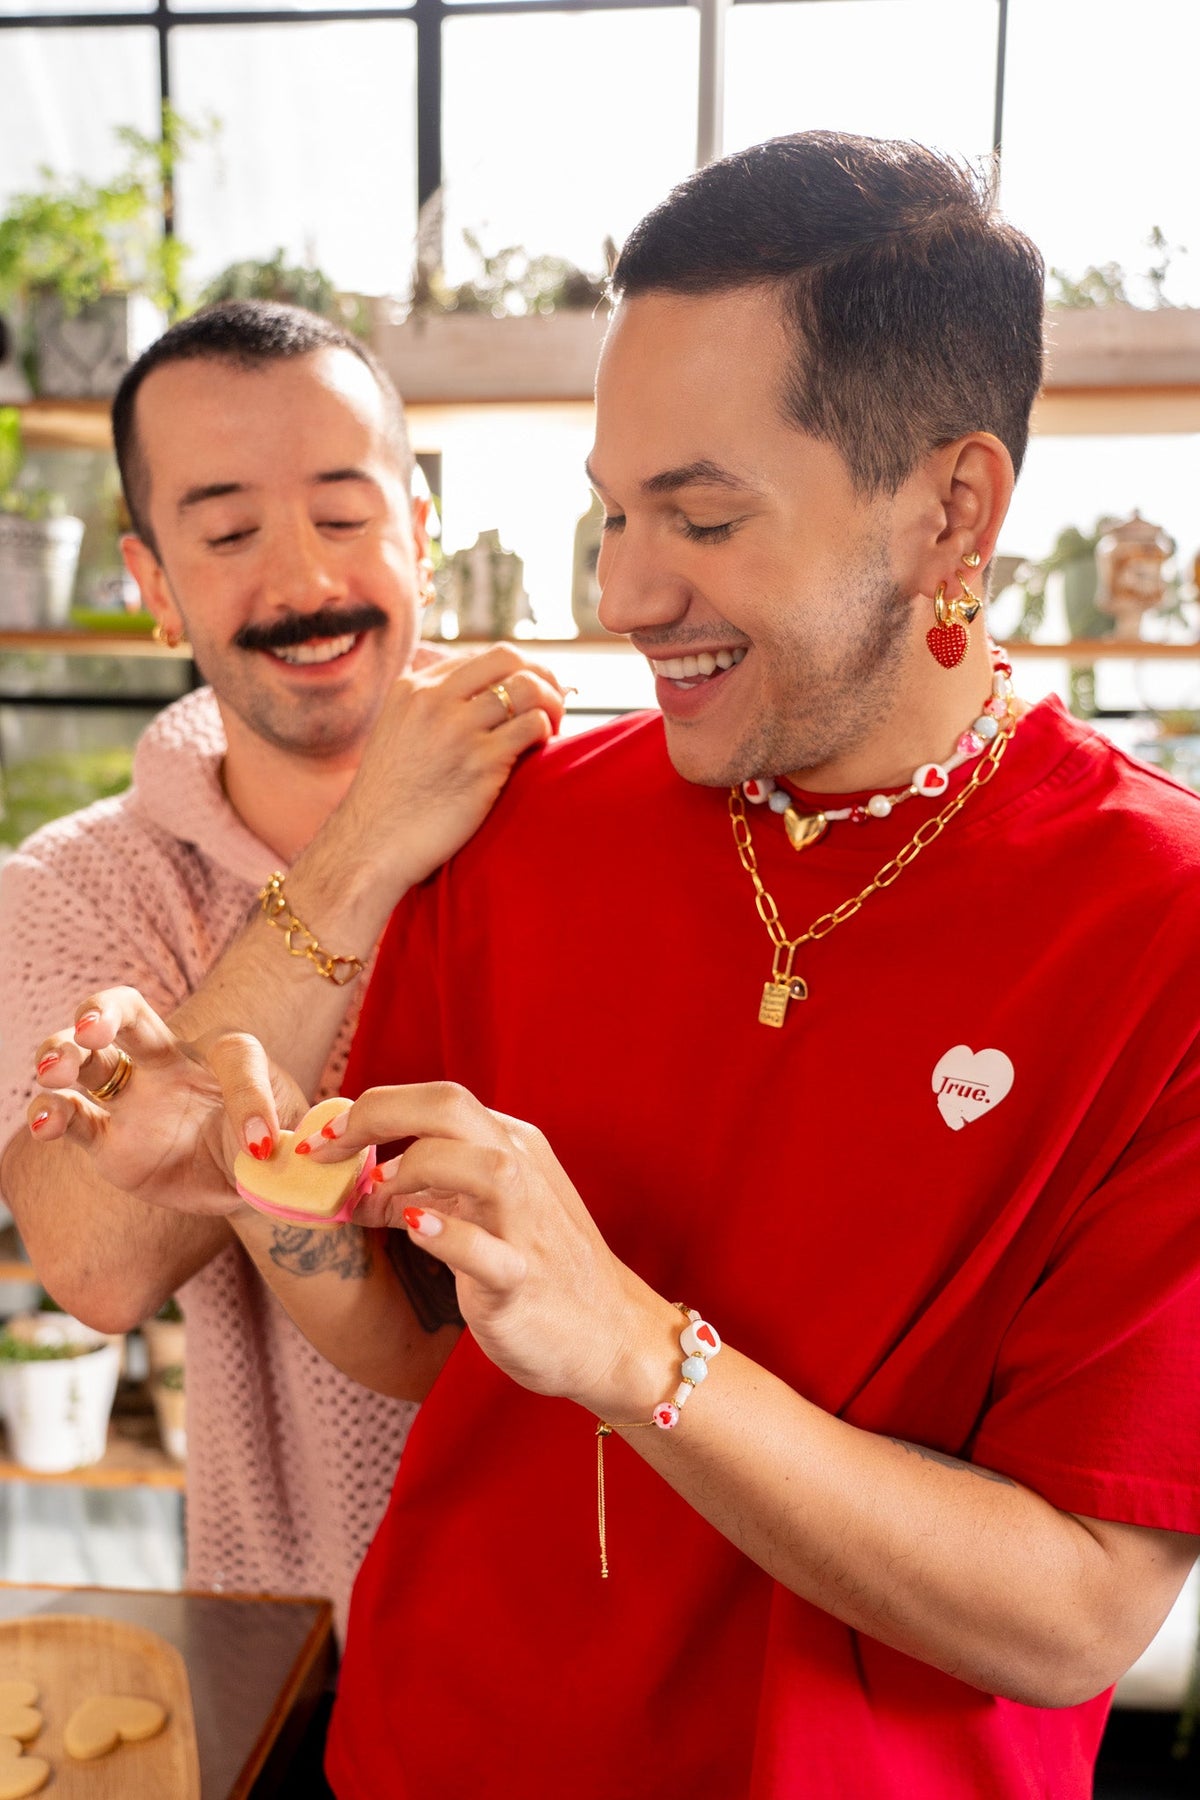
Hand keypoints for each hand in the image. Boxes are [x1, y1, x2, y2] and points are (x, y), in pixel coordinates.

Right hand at [28, 986, 306, 1217]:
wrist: (254, 1187)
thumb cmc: (276, 1141)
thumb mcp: (290, 1123)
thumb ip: (268, 1119)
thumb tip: (257, 1142)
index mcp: (221, 1052)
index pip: (228, 1049)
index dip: (247, 1095)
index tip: (262, 1143)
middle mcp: (170, 1064)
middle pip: (124, 1013)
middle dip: (100, 1011)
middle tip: (92, 1029)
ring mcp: (136, 1101)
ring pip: (87, 1060)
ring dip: (62, 1054)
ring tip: (54, 1071)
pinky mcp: (112, 1142)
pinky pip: (75, 1119)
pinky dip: (53, 1115)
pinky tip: (45, 1120)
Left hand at [295, 1082, 679, 1415]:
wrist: (609, 1335)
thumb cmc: (539, 1267)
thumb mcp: (485, 1211)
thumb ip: (428, 1188)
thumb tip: (356, 1180)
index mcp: (510, 1145)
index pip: (436, 1099)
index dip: (370, 1109)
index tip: (324, 1139)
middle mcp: (522, 1170)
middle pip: (451, 1107)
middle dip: (377, 1115)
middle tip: (327, 1151)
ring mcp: (526, 1224)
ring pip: (480, 1164)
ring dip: (414, 1169)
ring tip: (377, 1199)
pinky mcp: (523, 1279)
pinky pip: (486, 1250)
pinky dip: (447, 1235)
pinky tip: (416, 1230)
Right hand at [337, 643, 567, 894]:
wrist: (372, 843)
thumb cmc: (390, 799)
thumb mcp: (395, 732)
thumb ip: (427, 708)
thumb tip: (472, 694)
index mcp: (412, 689)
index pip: (480, 658)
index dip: (512, 673)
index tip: (523, 697)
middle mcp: (434, 700)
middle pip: (509, 659)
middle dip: (540, 675)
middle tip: (550, 702)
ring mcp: (459, 729)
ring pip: (527, 688)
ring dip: (551, 703)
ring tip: (551, 726)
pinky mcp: (481, 762)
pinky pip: (532, 725)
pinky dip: (546, 731)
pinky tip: (541, 749)